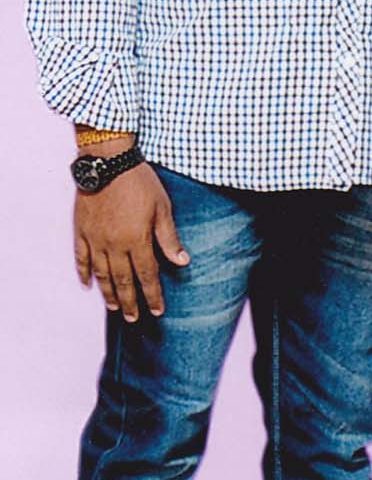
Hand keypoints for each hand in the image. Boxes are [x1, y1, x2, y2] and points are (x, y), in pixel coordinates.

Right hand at [74, 162, 189, 320]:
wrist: (108, 161)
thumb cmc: (138, 181)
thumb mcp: (162, 208)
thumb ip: (169, 238)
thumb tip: (182, 261)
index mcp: (137, 241)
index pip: (147, 276)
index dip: (152, 295)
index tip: (157, 310)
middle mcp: (115, 245)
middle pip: (123, 281)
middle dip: (130, 302)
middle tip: (134, 318)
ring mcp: (95, 239)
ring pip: (102, 274)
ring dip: (108, 293)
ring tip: (115, 307)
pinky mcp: (81, 230)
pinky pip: (81, 257)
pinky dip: (84, 272)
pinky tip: (87, 284)